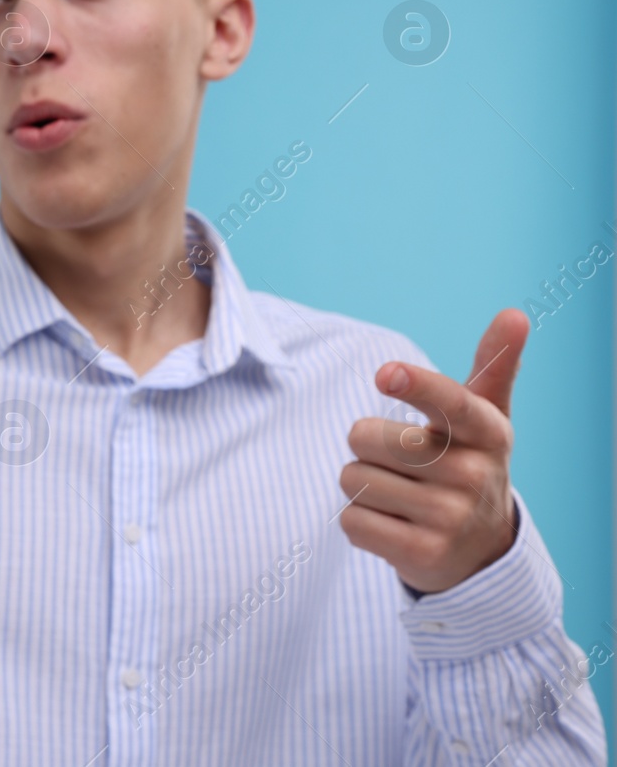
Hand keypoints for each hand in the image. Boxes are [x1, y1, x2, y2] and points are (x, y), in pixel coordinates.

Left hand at [339, 308, 526, 594]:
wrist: (480, 550)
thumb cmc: (467, 463)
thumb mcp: (483, 418)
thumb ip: (492, 365)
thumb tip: (516, 313)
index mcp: (486, 432)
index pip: (450, 403)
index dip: (416, 386)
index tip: (386, 372)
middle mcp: (473, 475)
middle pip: (367, 437)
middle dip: (366, 444)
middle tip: (400, 461)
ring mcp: (450, 519)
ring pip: (353, 479)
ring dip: (361, 485)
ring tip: (400, 496)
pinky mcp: (423, 555)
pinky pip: (352, 521)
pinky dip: (359, 522)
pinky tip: (393, 526)